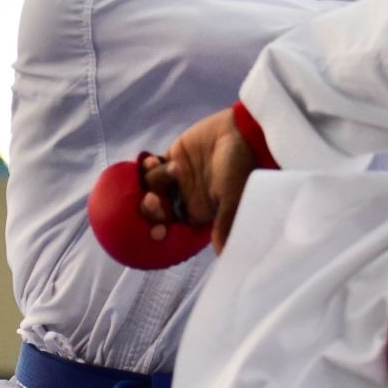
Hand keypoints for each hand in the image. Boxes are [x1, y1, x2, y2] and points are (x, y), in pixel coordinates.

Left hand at [140, 108, 259, 252]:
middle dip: (150, 208)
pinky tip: (153, 161)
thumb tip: (223, 255)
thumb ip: (223, 224)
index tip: (156, 231)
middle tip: (152, 200)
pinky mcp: (171, 158)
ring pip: (151, 188)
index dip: (160, 232)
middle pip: (156, 211)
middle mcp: (185, 199)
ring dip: (154, 181)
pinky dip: (146, 166)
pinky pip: (150, 168)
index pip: (173, 229)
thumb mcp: (232, 197)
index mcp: (199, 214)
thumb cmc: (240, 167)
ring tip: (174, 168)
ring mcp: (176, 179)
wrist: (241, 131)